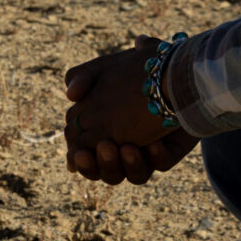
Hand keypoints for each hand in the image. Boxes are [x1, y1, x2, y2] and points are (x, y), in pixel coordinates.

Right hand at [64, 38, 200, 186]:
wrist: (170, 64)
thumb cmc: (131, 68)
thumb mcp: (103, 68)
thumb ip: (82, 77)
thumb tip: (70, 95)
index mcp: (98, 136)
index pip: (83, 155)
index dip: (79, 158)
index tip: (78, 152)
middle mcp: (122, 148)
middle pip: (106, 172)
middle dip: (102, 165)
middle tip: (105, 146)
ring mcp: (147, 152)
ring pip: (134, 176)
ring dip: (127, 165)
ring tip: (127, 147)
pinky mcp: (170, 150)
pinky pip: (163, 163)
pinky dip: (156, 156)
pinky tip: (153, 143)